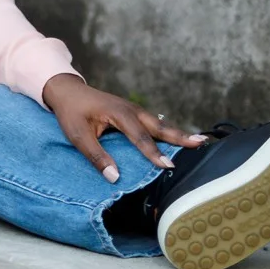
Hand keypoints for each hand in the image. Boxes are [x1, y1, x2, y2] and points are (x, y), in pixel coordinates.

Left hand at [42, 73, 207, 182]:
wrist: (67, 91)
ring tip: (199, 141)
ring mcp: (134, 110)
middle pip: (159, 126)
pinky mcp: (133, 114)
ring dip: (178, 134)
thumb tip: (115, 177)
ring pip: (159, 124)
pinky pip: (153, 125)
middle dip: (180, 136)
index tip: (169, 166)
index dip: (154, 152)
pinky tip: (178, 139)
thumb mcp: (78, 136)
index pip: (140, 137)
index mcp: (119, 113)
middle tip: (202, 143)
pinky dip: (167, 132)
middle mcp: (131, 110)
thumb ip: (95, 156)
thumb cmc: (71, 112)